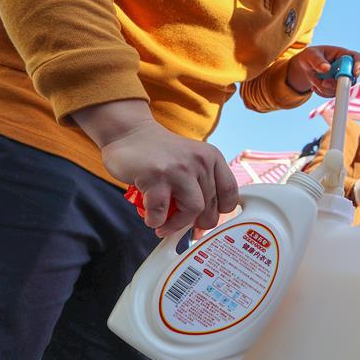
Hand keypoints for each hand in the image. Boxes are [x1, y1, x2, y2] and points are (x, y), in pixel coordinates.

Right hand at [73, 100, 238, 237]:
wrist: (129, 134)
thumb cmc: (161, 154)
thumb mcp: (192, 161)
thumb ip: (202, 185)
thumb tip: (206, 223)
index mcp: (212, 157)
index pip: (230, 192)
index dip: (220, 212)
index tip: (206, 218)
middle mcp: (200, 161)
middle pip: (211, 207)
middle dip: (197, 223)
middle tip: (182, 225)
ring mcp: (179, 169)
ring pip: (192, 211)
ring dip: (176, 225)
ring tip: (164, 225)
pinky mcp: (156, 177)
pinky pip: (161, 212)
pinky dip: (155, 221)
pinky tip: (151, 216)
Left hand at [286, 45, 359, 96]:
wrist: (306, 66)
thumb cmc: (310, 56)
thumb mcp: (310, 55)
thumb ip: (317, 61)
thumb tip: (326, 69)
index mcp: (343, 54)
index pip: (357, 58)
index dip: (359, 65)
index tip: (355, 73)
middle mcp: (346, 68)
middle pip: (351, 78)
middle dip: (337, 83)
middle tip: (324, 83)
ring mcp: (342, 79)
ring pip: (340, 89)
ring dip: (326, 88)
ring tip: (315, 80)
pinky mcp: (337, 89)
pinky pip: (332, 95)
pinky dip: (322, 92)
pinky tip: (315, 85)